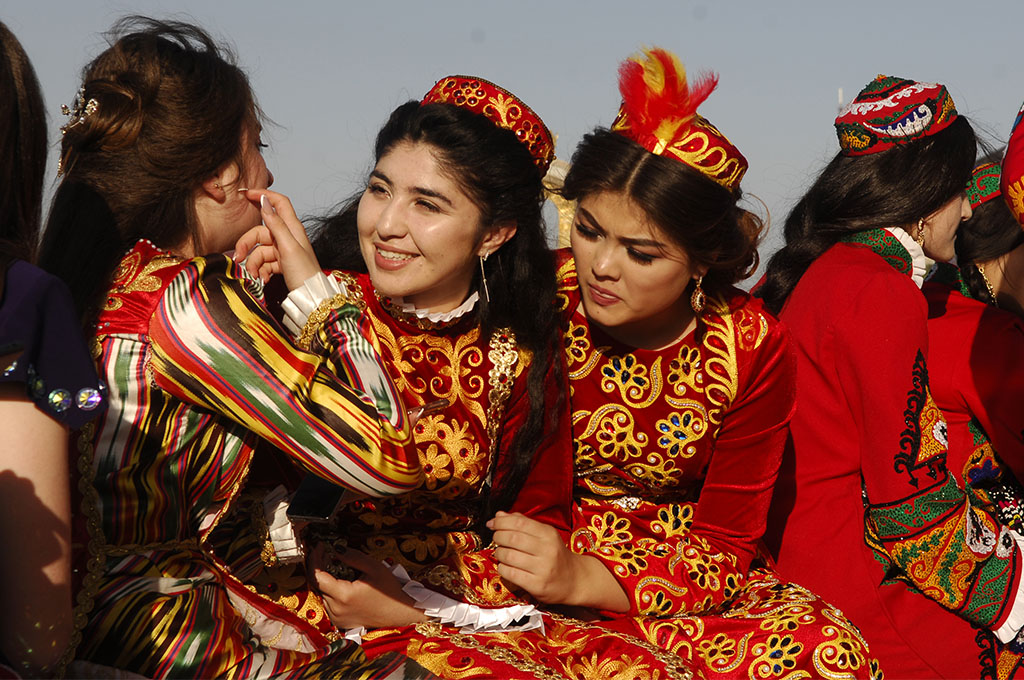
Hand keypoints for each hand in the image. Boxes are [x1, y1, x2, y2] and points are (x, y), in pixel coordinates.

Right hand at [233, 189, 320, 288]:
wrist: (311, 297)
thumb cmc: (304, 273)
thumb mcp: (288, 246)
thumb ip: (276, 224)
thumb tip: (265, 201)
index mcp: (293, 228)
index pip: (278, 202)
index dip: (263, 195)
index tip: (246, 195)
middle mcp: (288, 236)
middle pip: (261, 231)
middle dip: (247, 244)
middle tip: (239, 257)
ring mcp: (284, 250)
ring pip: (260, 249)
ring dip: (253, 263)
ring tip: (254, 275)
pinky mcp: (281, 263)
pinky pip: (264, 262)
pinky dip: (260, 270)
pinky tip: (263, 278)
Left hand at [309, 546, 426, 629]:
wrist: (399, 614)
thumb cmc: (389, 592)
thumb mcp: (374, 567)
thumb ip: (352, 557)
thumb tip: (336, 549)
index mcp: (343, 595)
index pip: (317, 577)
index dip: (315, 560)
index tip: (319, 547)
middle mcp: (336, 609)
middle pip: (318, 585)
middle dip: (320, 567)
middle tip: (326, 552)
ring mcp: (337, 617)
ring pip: (323, 594)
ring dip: (326, 579)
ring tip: (335, 565)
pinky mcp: (340, 621)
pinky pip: (329, 603)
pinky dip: (331, 591)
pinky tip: (342, 581)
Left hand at [488, 511, 629, 611]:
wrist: (575, 581)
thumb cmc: (555, 555)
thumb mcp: (544, 535)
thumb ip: (523, 523)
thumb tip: (499, 515)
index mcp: (549, 534)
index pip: (520, 522)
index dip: (501, 522)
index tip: (491, 523)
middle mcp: (547, 550)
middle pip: (512, 538)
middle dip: (498, 536)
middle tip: (495, 538)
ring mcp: (543, 568)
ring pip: (509, 556)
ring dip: (499, 553)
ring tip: (500, 552)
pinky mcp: (537, 585)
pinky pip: (510, 574)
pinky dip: (502, 568)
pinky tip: (505, 566)